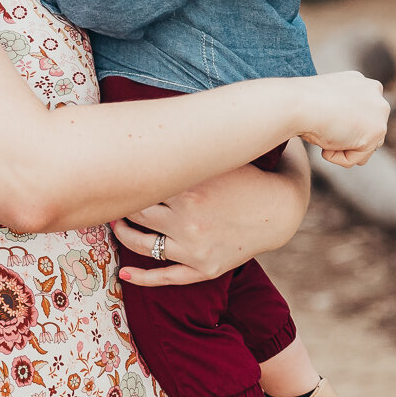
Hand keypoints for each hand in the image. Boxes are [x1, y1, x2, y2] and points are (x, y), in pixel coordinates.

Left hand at [112, 148, 310, 287]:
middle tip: (112, 196)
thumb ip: (191, 143)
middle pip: (135, 213)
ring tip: (117, 223)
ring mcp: (194, 248)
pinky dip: (141, 277)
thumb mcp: (220, 155)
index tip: (113, 171)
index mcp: (190, 189)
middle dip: (120, 204)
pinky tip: (122, 272)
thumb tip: (159, 118)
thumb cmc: (249, 174)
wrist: (283, 209)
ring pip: (141, 244)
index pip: (141, 183)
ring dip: (123, 233)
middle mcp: (187, 220)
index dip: (123, 178)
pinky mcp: (204, 268)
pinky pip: (165, 278)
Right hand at [297, 71, 389, 161]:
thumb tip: (344, 133)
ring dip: (342, 147)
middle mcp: (374, 92)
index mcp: (359, 82)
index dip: (340, 126)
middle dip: (346, 138)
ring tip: (324, 133)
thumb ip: (340, 113)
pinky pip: (355, 158)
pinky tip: (325, 142)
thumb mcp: (323, 103)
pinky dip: (337, 157)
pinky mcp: (377, 130)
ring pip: (363, 147)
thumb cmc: (301, 104)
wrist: (297, 104)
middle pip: (366, 132)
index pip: (359, 116)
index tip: (322, 120)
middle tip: (323, 128)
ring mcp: (379, 111)